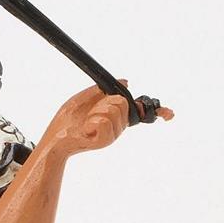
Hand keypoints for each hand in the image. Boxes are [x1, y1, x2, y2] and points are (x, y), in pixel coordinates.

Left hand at [40, 82, 169, 157]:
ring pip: (114, 109)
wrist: (53, 141)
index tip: (170, 115)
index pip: (139, 112)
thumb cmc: (65, 122)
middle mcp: (117, 127)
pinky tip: (85, 130)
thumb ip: (102, 90)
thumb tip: (125, 81)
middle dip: (106, 101)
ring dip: (96, 111)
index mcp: (114, 116)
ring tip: (86, 122)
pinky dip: (92, 121)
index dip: (157, 112)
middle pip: (123, 102)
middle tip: (90, 113)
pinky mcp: (104, 141)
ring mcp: (112, 135)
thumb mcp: (83, 99)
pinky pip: (105, 120)